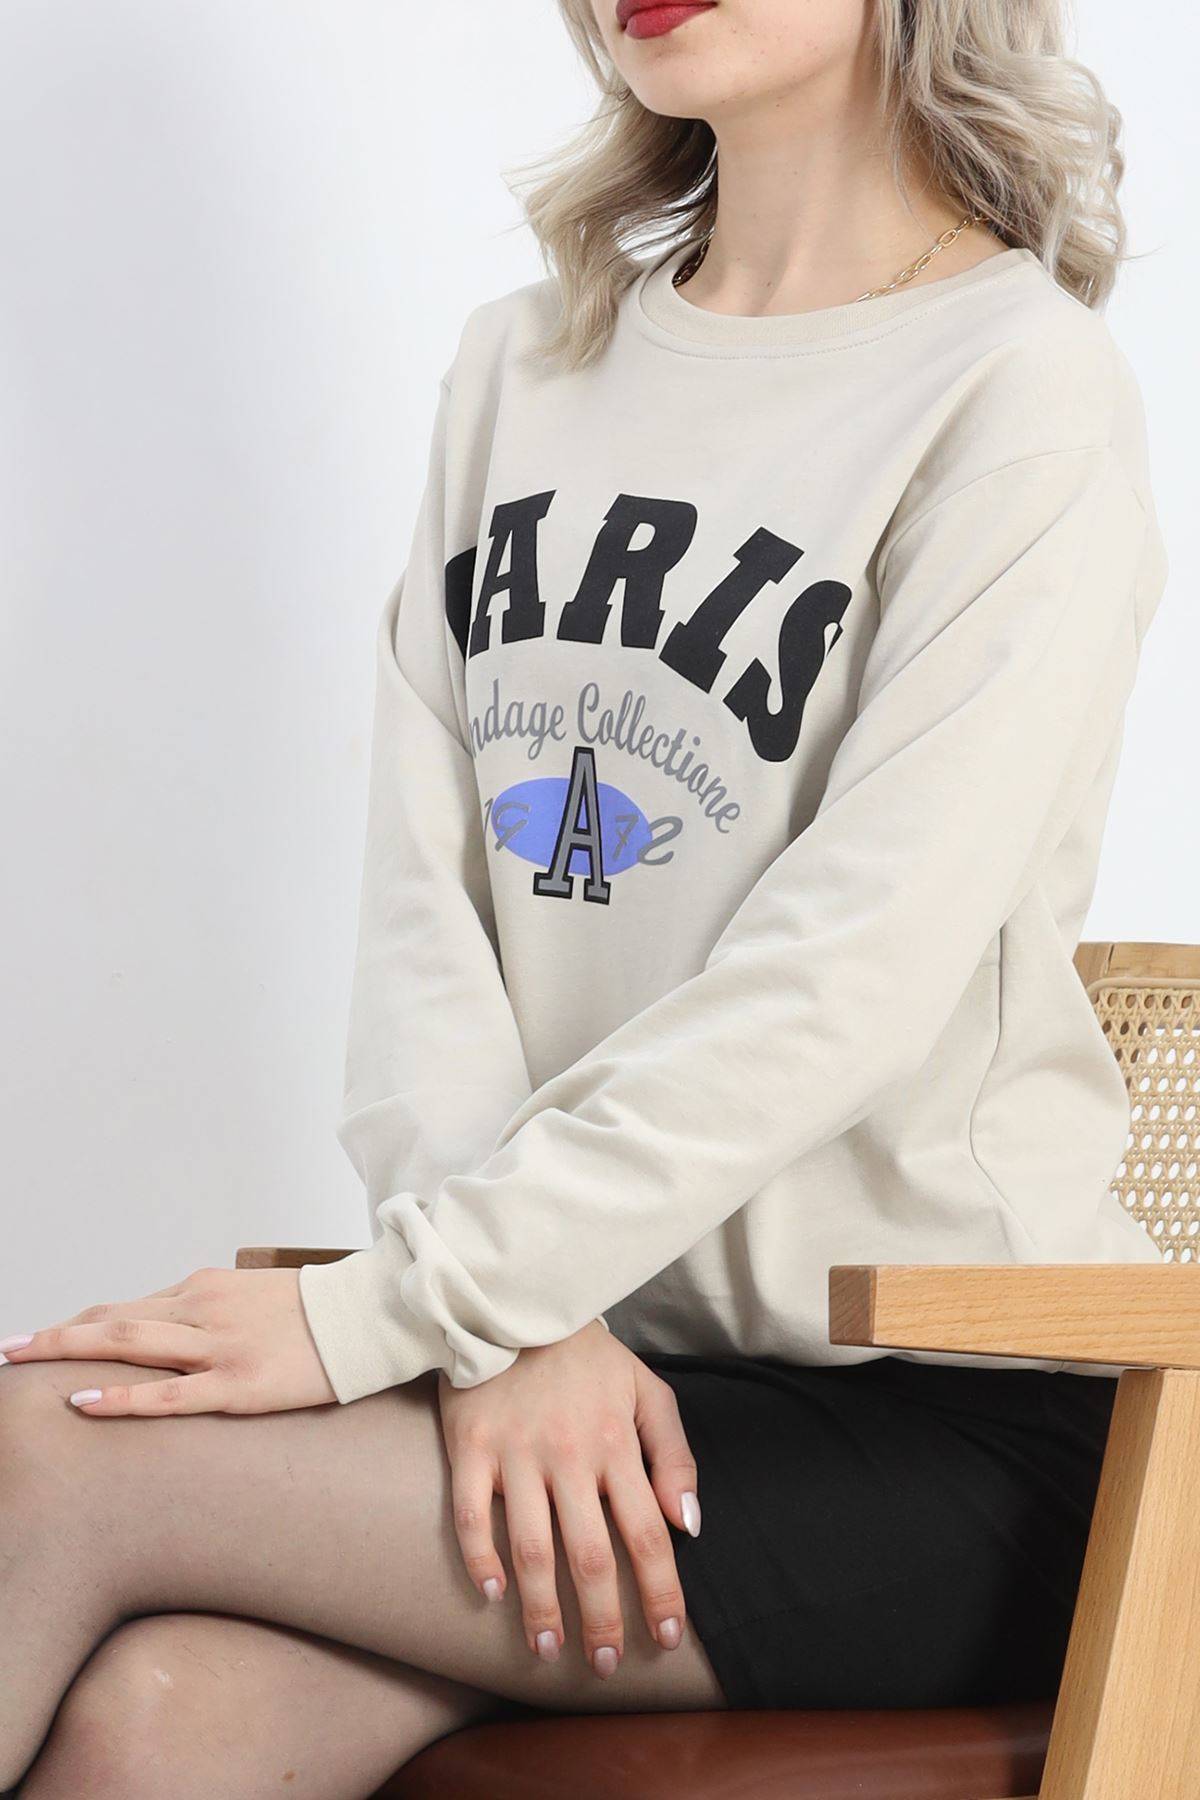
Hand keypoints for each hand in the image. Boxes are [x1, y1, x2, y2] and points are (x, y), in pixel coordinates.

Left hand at [0, 1267, 336, 1415]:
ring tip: (22, 1361)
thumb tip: (177, 1328)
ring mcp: (219, 1346)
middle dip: (55, 1335)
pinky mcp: (238, 1384)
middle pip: (113, 1319)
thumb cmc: (316, 1312)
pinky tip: (83, 1403)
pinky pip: (168, 1392)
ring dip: (68, 1351)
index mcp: (207, 1288)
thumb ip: (214, 1310)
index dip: (80, 1324)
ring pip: (129, 1344)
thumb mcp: (256, 1297)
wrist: (369, 1314)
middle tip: (10, 1348)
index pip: (127, 1306)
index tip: (45, 1338)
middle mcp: (204, 1309)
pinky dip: (121, 1397)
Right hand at [437, 1320, 700, 1678]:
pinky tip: (492, 1594)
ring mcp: (517, 1452)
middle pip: (592, 1555)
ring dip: (543, 1608)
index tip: (666, 1638)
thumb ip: (674, 1455)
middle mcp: (569, 1453)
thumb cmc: (586, 1356)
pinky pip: (472, 1515)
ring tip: (549, 1649)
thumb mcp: (646, 1390)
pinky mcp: (470, 1446)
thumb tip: (689, 1524)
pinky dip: (481, 1559)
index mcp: (616, 1442)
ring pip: (533, 1548)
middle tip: (604, 1665)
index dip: (661, 1591)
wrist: (514, 1301)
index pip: (648, 1533)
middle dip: (604, 1620)